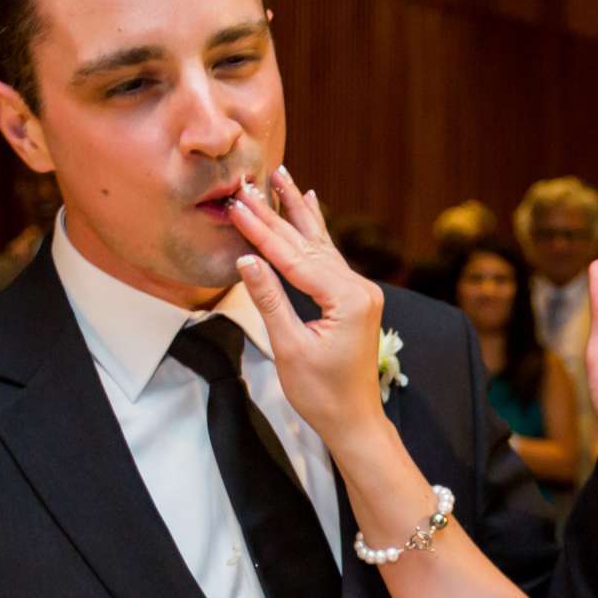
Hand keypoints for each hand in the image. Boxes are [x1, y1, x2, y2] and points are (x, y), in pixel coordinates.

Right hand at [226, 168, 388, 447]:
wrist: (354, 421)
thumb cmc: (321, 394)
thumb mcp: (289, 347)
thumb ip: (269, 299)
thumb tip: (246, 259)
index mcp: (348, 300)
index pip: (295, 258)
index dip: (262, 232)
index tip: (237, 204)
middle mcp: (360, 288)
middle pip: (308, 245)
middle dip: (276, 213)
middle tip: (251, 180)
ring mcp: (360, 292)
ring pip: (320, 245)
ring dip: (297, 212)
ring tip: (283, 176)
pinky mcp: (355, 298)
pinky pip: (330, 257)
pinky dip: (316, 232)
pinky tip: (313, 203)